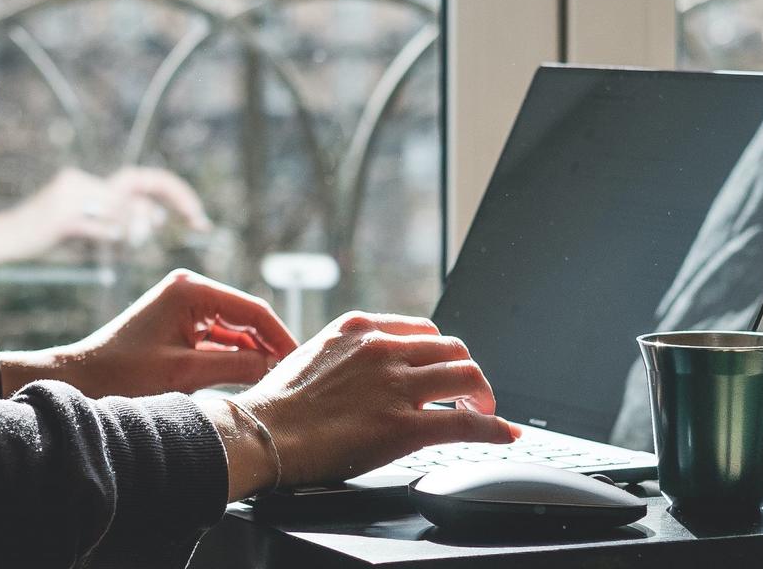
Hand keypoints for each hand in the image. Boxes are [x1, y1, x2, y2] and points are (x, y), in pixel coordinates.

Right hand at [0, 166, 212, 264]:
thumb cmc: (44, 240)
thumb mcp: (87, 229)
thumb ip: (119, 221)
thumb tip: (155, 219)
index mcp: (91, 183)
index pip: (144, 179)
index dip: (176, 194)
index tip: (200, 218)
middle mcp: (83, 182)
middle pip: (142, 187)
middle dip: (176, 202)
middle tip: (197, 223)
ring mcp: (72, 197)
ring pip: (127, 213)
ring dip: (134, 233)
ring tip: (121, 244)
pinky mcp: (63, 218)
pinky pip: (106, 230)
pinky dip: (113, 240)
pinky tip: (102, 246)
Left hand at [0, 269, 297, 397]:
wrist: (79, 380)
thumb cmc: (123, 374)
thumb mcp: (185, 372)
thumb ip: (236, 366)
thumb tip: (276, 366)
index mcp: (192, 290)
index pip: (253, 310)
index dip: (280, 336)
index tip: (298, 360)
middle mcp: (191, 290)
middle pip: (246, 318)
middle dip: (269, 345)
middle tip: (292, 373)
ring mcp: (186, 307)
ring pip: (235, 331)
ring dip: (252, 354)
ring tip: (275, 379)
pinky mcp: (180, 325)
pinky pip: (218, 340)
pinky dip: (234, 358)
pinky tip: (252, 376)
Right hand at [201, 312, 521, 500]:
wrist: (259, 433)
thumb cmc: (277, 404)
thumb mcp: (314, 354)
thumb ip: (349, 354)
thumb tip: (365, 368)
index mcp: (362, 329)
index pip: (425, 330)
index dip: (442, 352)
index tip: (445, 368)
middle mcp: (385, 350)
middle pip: (454, 349)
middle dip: (468, 372)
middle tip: (470, 393)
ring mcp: (396, 387)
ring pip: (467, 375)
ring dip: (483, 395)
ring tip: (483, 411)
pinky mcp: (403, 425)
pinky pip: (464, 421)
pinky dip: (492, 426)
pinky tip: (503, 432)